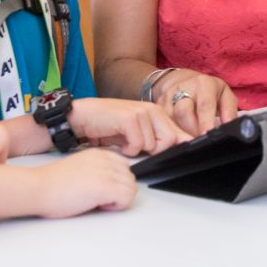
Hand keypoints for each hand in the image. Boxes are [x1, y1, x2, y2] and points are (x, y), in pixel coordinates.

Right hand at [31, 148, 137, 216]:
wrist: (38, 188)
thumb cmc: (52, 184)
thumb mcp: (80, 169)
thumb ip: (97, 171)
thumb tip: (111, 186)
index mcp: (99, 154)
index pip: (124, 168)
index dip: (115, 183)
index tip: (100, 190)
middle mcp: (105, 160)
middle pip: (130, 178)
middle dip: (119, 192)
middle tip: (98, 198)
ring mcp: (106, 172)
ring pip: (131, 188)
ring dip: (118, 199)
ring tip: (98, 202)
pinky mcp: (105, 186)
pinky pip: (127, 198)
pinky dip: (116, 206)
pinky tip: (98, 205)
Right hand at [69, 97, 191, 155]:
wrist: (83, 117)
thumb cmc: (109, 127)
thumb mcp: (137, 134)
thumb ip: (158, 139)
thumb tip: (183, 146)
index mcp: (157, 113)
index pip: (179, 133)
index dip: (181, 145)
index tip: (181, 156)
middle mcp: (152, 110)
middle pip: (170, 140)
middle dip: (154, 151)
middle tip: (137, 147)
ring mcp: (141, 112)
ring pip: (153, 145)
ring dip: (137, 150)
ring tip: (125, 142)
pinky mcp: (129, 118)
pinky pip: (138, 144)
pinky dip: (127, 149)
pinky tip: (119, 142)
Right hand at [153, 69, 237, 134]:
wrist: (181, 80)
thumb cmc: (207, 91)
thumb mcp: (224, 94)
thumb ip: (230, 109)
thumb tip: (229, 125)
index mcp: (203, 84)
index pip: (204, 105)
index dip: (206, 122)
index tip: (208, 135)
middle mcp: (183, 88)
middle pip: (183, 113)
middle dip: (191, 131)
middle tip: (199, 143)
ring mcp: (168, 96)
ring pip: (171, 120)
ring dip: (181, 134)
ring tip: (189, 141)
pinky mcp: (158, 105)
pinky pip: (162, 123)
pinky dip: (170, 133)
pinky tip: (178, 138)